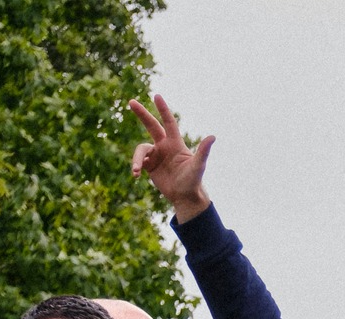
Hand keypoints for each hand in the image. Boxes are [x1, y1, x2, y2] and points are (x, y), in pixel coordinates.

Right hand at [127, 94, 213, 222]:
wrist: (184, 197)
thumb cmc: (193, 180)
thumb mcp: (198, 166)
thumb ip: (203, 151)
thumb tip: (213, 137)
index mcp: (175, 143)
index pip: (169, 122)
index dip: (163, 109)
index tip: (157, 96)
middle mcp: (164, 146)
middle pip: (151, 125)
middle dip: (142, 114)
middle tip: (131, 102)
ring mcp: (156, 155)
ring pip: (141, 150)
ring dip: (137, 159)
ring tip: (137, 170)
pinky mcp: (150, 166)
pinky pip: (139, 161)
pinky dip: (136, 166)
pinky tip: (136, 174)